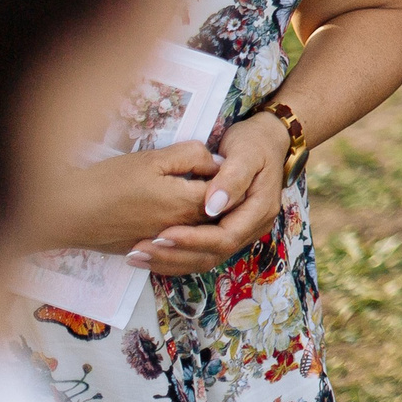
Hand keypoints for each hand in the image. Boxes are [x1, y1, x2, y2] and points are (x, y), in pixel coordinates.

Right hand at [38, 142, 220, 255]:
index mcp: (188, 204)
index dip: (229, 178)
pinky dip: (180, 231)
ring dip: (201, 216)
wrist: (66, 213)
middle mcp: (181, 230)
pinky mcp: (144, 251)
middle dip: (220, 199)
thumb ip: (191, 156)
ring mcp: (163, 244)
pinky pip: (174, 243)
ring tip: (193, 192)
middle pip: (214, 216)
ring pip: (196, 232)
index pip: (226, 194)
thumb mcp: (153, 159)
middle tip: (213, 177)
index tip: (226, 163)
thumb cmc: (109, 182)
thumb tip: (217, 163)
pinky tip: (173, 216)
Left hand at [127, 111, 290, 276]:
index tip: (163, 233)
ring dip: (170, 260)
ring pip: (204, 259)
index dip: (194, 240)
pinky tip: (150, 253)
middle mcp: (251, 228)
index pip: (225, 237)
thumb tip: (213, 206)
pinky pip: (200, 252)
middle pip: (213, 254)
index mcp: (259, 211)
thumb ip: (231, 178)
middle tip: (141, 249)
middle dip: (175, 255)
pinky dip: (174, 255)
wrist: (264, 141)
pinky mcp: (224, 232)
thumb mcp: (245, 153)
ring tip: (137, 255)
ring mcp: (238, 232)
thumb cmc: (253, 144)